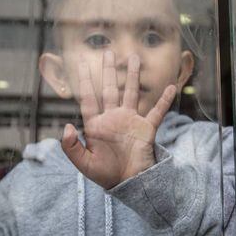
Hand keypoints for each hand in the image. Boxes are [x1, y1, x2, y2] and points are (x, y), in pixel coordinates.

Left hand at [61, 51, 175, 188]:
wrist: (129, 183)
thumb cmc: (105, 174)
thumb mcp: (84, 164)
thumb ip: (72, 147)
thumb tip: (65, 126)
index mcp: (97, 125)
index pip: (89, 98)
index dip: (86, 81)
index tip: (82, 63)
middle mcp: (113, 118)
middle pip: (110, 89)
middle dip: (109, 71)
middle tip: (108, 52)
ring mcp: (130, 121)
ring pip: (132, 93)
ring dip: (133, 76)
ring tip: (134, 58)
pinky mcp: (146, 128)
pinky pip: (157, 111)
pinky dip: (164, 100)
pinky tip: (170, 87)